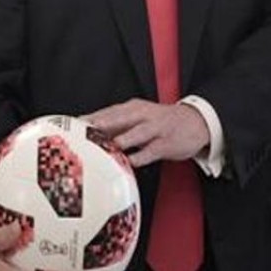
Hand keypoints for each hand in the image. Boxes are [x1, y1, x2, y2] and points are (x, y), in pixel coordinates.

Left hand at [84, 99, 209, 166]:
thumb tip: (89, 133)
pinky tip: (131, 162)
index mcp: (133, 108)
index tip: (74, 124)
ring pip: (137, 132)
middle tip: (85, 131)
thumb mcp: (139, 117)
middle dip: (102, 123)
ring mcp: (156, 128)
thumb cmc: (160, 121)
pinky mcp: (167, 143)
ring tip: (107, 146)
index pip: (108, 111)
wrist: (197, 121)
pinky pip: (152, 150)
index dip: (91, 117)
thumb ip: (116, 125)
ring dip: (122, 139)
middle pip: (119, 118)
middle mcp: (143, 115)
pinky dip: (141, 156)